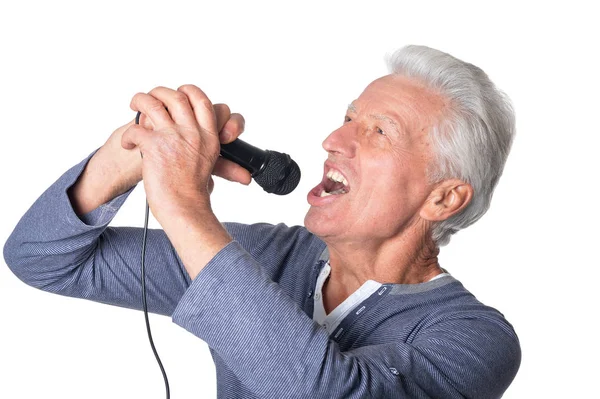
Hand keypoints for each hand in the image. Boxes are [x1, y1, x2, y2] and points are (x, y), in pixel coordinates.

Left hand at [120, 85, 248, 223]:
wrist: (184, 208)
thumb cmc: (193, 193)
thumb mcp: (209, 166)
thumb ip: (207, 152)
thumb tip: (210, 153)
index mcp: (208, 137)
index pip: (202, 101)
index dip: (189, 92)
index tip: (179, 94)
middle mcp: (193, 133)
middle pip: (177, 96)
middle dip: (160, 92)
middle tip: (151, 98)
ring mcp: (174, 138)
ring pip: (154, 104)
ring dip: (141, 100)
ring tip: (135, 104)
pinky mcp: (155, 146)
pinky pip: (136, 129)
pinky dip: (129, 135)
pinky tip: (129, 143)